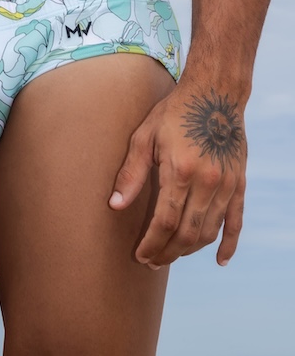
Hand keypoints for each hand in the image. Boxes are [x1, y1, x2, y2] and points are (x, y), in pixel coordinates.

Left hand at [109, 84, 245, 267]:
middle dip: (167, 252)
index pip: (165, 221)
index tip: (140, 255)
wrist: (214, 94)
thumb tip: (115, 205)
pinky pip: (236, 222)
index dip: (152, 243)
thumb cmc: (174, 112)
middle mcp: (206, 182)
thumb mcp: (145, 136)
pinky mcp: (239, 184)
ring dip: (189, 250)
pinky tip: (219, 260)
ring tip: (172, 255)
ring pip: (209, 232)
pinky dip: (228, 244)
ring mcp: (226, 185)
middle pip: (187, 233)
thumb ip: (131, 173)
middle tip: (152, 261)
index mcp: (179, 170)